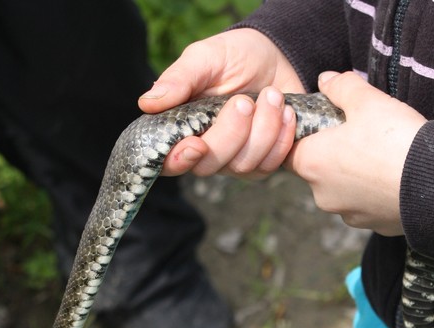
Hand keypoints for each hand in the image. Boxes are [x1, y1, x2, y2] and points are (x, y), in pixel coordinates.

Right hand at [138, 29, 303, 176]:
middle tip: (244, 101)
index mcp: (182, 128)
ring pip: (242, 166)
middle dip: (230, 135)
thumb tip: (147, 103)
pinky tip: (286, 112)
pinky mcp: (263, 162)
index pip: (170, 162)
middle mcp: (206, 151)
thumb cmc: (233, 56)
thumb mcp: (204, 58)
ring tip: (272, 96)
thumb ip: (179, 79)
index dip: (180, 161)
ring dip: (262, 131)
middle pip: (209, 167)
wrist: (277, 56)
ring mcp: (235, 161)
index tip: (196, 144)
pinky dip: (281, 138)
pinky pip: (269, 165)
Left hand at [285, 72, 426, 235]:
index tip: (320, 123)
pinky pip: (365, 203)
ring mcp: (346, 213)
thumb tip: (326, 80)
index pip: (288, 151)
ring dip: (353, 173)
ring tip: (380, 154)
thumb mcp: (368, 101)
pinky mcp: (370, 225)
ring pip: (341, 188)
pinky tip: (392, 175)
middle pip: (316, 170)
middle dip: (331, 152)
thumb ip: (342, 87)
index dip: (302, 135)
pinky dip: (373, 191)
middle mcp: (321, 195)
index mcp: (311, 163)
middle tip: (357, 132)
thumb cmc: (395, 141)